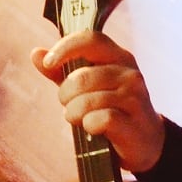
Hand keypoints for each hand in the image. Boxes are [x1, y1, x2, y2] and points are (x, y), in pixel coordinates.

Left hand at [32, 30, 167, 171]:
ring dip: (74, 114)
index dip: (66, 47)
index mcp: (118, 57)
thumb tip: (36, 53)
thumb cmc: (111, 108)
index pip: (91, 39)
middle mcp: (129, 73)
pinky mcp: (134, 121)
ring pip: (87, 101)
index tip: (49, 63)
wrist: (145, 141)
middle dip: (65, 95)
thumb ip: (61, 71)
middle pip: (81, 77)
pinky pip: (99, 119)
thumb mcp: (87, 87)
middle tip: (69, 105)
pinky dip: (89, 125)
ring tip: (80, 119)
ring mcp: (134, 97)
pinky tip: (94, 128)